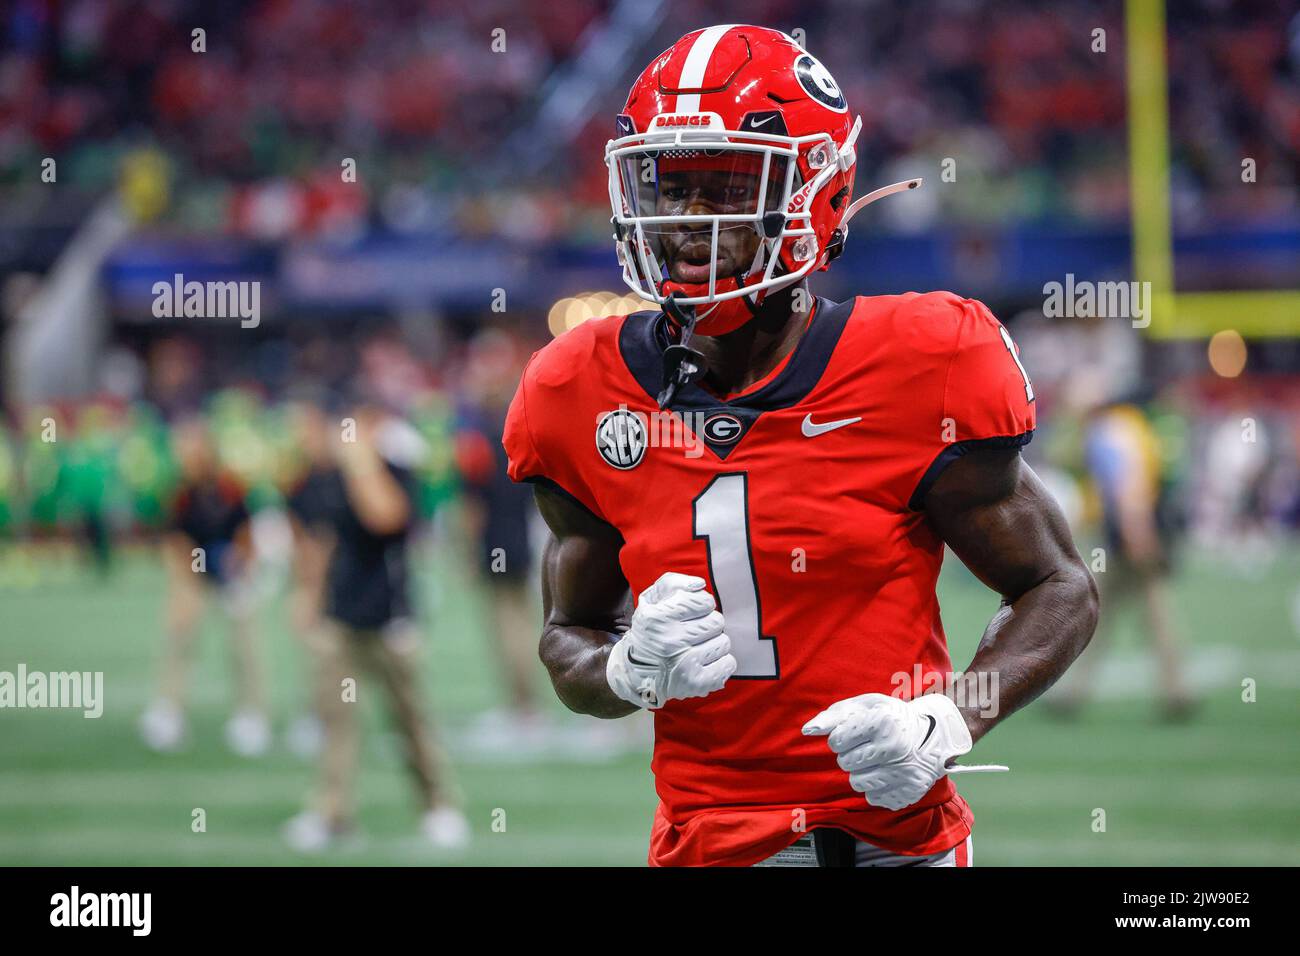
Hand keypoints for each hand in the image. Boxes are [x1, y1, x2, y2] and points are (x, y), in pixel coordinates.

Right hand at [605, 572, 735, 709]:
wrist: (635, 672)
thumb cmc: (650, 630)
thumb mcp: (650, 600)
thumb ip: (673, 583)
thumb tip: (699, 585)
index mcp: (658, 618)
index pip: (704, 601)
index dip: (702, 605)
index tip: (692, 613)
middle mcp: (670, 641)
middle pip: (717, 622)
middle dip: (709, 625)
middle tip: (695, 632)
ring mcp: (684, 664)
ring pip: (724, 642)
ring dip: (715, 644)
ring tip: (698, 648)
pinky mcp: (696, 683)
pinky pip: (728, 664)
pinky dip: (722, 663)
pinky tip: (706, 662)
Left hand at [802, 693, 973, 810]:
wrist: (936, 734)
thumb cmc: (894, 717)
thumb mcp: (866, 705)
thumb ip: (833, 715)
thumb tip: (808, 730)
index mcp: (882, 722)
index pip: (836, 741)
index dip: (842, 737)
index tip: (856, 733)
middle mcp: (894, 748)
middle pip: (845, 763)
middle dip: (851, 755)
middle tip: (869, 746)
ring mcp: (903, 772)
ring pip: (856, 783)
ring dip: (862, 772)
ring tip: (878, 760)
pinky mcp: (909, 792)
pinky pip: (873, 798)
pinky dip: (877, 787)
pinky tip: (889, 772)